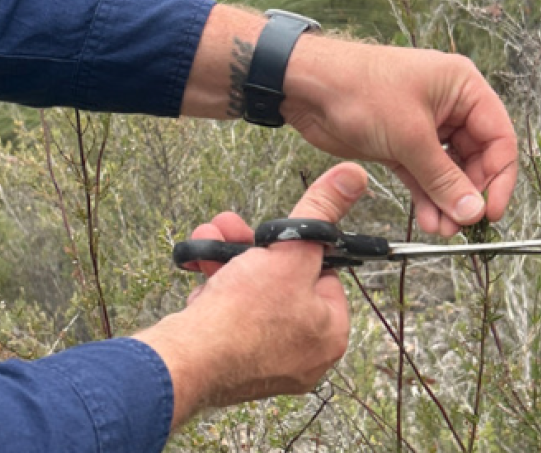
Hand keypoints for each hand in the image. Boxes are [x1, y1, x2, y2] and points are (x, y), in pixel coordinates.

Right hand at [134, 162, 366, 428]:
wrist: (187, 361)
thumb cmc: (245, 316)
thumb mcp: (288, 251)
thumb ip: (319, 212)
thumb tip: (353, 176)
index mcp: (331, 333)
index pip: (323, 274)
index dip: (296, 249)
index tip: (273, 237)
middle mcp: (304, 354)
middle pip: (281, 283)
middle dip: (250, 249)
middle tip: (231, 229)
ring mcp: (266, 362)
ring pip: (250, 296)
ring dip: (227, 261)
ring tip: (208, 240)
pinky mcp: (231, 363)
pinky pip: (228, 317)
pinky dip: (214, 291)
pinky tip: (200, 272)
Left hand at [283, 38, 517, 235]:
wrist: (308, 87)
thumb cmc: (360, 89)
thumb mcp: (410, 136)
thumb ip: (443, 178)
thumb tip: (473, 211)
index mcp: (462, 87)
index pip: (499, 137)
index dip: (500, 177)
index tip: (492, 211)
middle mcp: (449, 104)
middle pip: (476, 158)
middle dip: (469, 193)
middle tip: (464, 225)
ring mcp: (424, 125)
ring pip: (448, 170)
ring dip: (447, 200)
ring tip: (444, 230)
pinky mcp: (400, 143)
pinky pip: (423, 174)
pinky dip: (426, 197)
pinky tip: (429, 221)